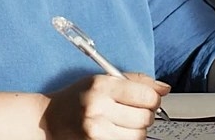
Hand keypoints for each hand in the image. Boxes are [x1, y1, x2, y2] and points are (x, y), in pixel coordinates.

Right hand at [43, 73, 169, 138]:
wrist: (49, 120)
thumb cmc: (77, 97)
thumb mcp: (102, 79)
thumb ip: (135, 81)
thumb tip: (164, 88)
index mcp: (102, 86)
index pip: (146, 96)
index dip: (153, 99)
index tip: (149, 99)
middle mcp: (98, 108)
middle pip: (145, 118)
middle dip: (146, 115)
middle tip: (136, 111)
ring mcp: (96, 131)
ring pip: (139, 136)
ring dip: (137, 130)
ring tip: (125, 123)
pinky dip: (127, 139)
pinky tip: (118, 132)